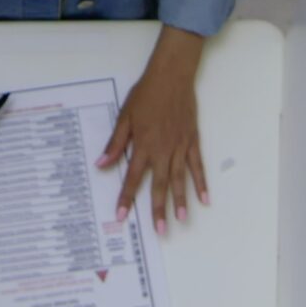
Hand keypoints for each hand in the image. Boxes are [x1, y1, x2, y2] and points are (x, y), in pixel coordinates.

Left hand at [100, 29, 208, 235]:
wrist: (172, 76)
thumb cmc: (146, 94)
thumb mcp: (125, 117)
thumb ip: (115, 143)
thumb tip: (101, 164)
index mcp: (143, 145)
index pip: (133, 177)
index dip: (127, 198)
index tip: (122, 216)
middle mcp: (162, 150)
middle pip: (159, 184)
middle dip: (158, 209)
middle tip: (159, 230)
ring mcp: (180, 147)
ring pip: (180, 179)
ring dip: (180, 200)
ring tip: (180, 220)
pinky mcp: (192, 141)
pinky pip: (197, 166)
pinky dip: (201, 182)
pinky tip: (204, 198)